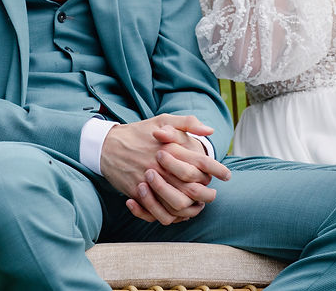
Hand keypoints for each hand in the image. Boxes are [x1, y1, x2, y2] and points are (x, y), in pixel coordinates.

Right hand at [100, 114, 230, 224]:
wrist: (108, 145)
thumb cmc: (139, 132)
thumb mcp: (163, 120)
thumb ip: (187, 123)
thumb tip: (210, 129)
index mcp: (171, 148)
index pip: (200, 161)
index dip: (216, 169)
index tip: (227, 175)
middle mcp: (162, 166)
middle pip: (192, 187)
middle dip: (207, 193)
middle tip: (214, 194)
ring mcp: (149, 181)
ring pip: (177, 203)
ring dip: (191, 207)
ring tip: (198, 205)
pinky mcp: (137, 192)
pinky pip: (158, 212)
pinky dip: (170, 215)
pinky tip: (178, 212)